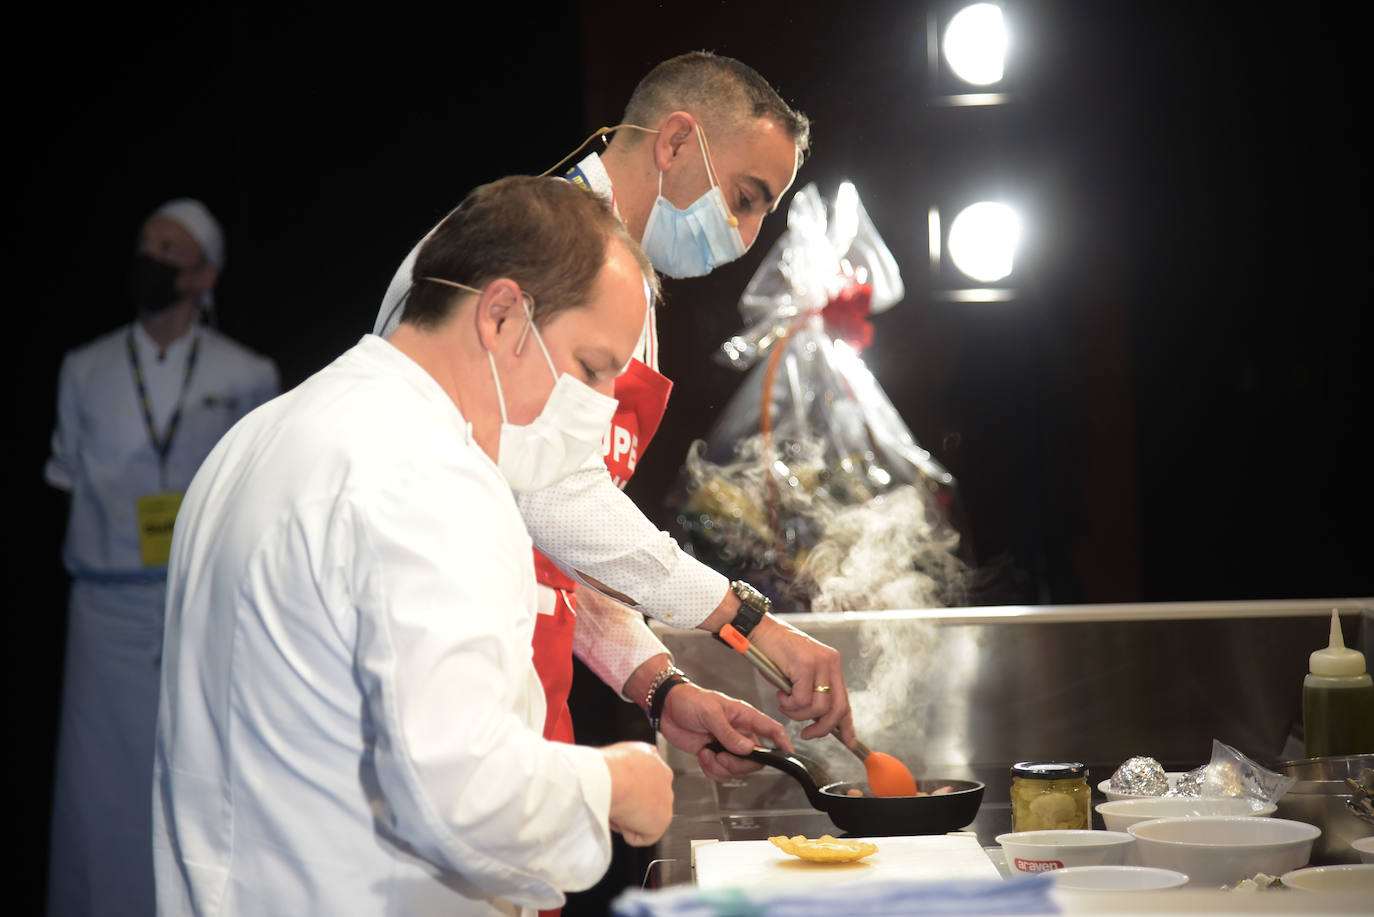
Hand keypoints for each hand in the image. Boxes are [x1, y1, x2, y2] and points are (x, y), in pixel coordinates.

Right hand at [599, 741, 673, 845]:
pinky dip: (629, 833)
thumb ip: (622, 766)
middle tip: (613, 803)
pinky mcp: (663, 820)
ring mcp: (666, 798)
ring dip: (629, 817)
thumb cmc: (606, 767)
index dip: (628, 788)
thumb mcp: (613, 755)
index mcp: (652, 757)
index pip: (645, 777)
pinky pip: (644, 836)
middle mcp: (664, 775)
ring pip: (645, 816)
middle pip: (648, 797)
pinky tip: (621, 820)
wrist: (611, 779)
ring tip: (615, 809)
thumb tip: (614, 777)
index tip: (616, 791)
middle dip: (631, 803)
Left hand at [658, 683, 793, 780]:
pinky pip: (720, 773)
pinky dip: (711, 770)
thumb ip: (728, 732)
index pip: (771, 730)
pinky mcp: (713, 755)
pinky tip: (702, 756)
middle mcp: (739, 733)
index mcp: (744, 717)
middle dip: (738, 764)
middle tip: (721, 756)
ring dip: (721, 768)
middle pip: (754, 760)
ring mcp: (726, 745)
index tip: (788, 755)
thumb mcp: (710, 712)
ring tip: (707, 754)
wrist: (666, 707)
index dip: (783, 743)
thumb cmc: (689, 700)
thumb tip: (746, 749)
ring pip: (737, 770)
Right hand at [749, 615, 854, 745]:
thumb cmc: (773, 652)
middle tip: (807, 734)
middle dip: (822, 728)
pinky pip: (802, 699)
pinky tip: (780, 694)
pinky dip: (789, 704)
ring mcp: (819, 663)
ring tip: (785, 704)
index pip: (845, 701)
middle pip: (837, 708)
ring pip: (819, 707)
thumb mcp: (798, 675)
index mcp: (831, 665)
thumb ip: (811, 693)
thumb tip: (816, 720)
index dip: (847, 726)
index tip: (849, 742)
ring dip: (798, 714)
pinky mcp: (805, 665)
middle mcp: (830, 663)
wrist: (758, 630)